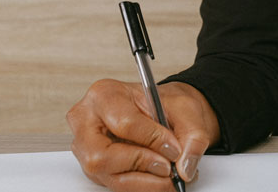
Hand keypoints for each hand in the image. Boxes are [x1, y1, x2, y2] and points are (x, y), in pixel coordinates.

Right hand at [68, 79, 220, 190]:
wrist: (162, 111)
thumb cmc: (165, 104)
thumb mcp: (186, 110)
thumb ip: (192, 137)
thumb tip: (185, 166)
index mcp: (105, 95)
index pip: (124, 123)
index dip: (152, 140)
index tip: (174, 149)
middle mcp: (87, 122)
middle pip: (102, 156)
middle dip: (141, 164)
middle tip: (167, 166)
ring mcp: (86, 148)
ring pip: (108, 175)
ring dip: (144, 181)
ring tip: (167, 173)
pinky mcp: (95, 168)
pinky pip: (115, 184)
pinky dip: (141, 185)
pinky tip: (157, 177)